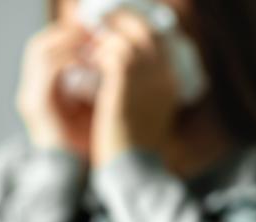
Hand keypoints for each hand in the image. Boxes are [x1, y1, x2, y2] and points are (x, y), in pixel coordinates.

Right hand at [15, 23, 93, 155]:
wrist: (76, 175)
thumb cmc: (86, 145)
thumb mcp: (90, 105)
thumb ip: (91, 80)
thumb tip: (106, 53)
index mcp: (40, 93)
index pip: (44, 49)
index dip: (68, 35)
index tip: (96, 31)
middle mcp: (29, 92)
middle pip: (39, 45)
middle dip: (68, 34)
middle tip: (95, 32)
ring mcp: (30, 98)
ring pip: (40, 50)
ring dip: (70, 42)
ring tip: (94, 44)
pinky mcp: (37, 105)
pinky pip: (49, 68)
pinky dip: (70, 57)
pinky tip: (91, 61)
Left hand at [89, 10, 178, 166]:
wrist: (135, 171)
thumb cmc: (135, 147)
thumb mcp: (147, 113)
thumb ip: (142, 88)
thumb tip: (121, 71)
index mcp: (172, 79)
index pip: (159, 36)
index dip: (136, 24)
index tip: (115, 22)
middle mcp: (164, 73)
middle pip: (145, 28)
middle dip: (119, 19)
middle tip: (95, 17)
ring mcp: (147, 77)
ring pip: (125, 37)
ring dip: (103, 36)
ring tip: (85, 38)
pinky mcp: (125, 85)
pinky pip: (110, 53)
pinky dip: (95, 53)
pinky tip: (84, 60)